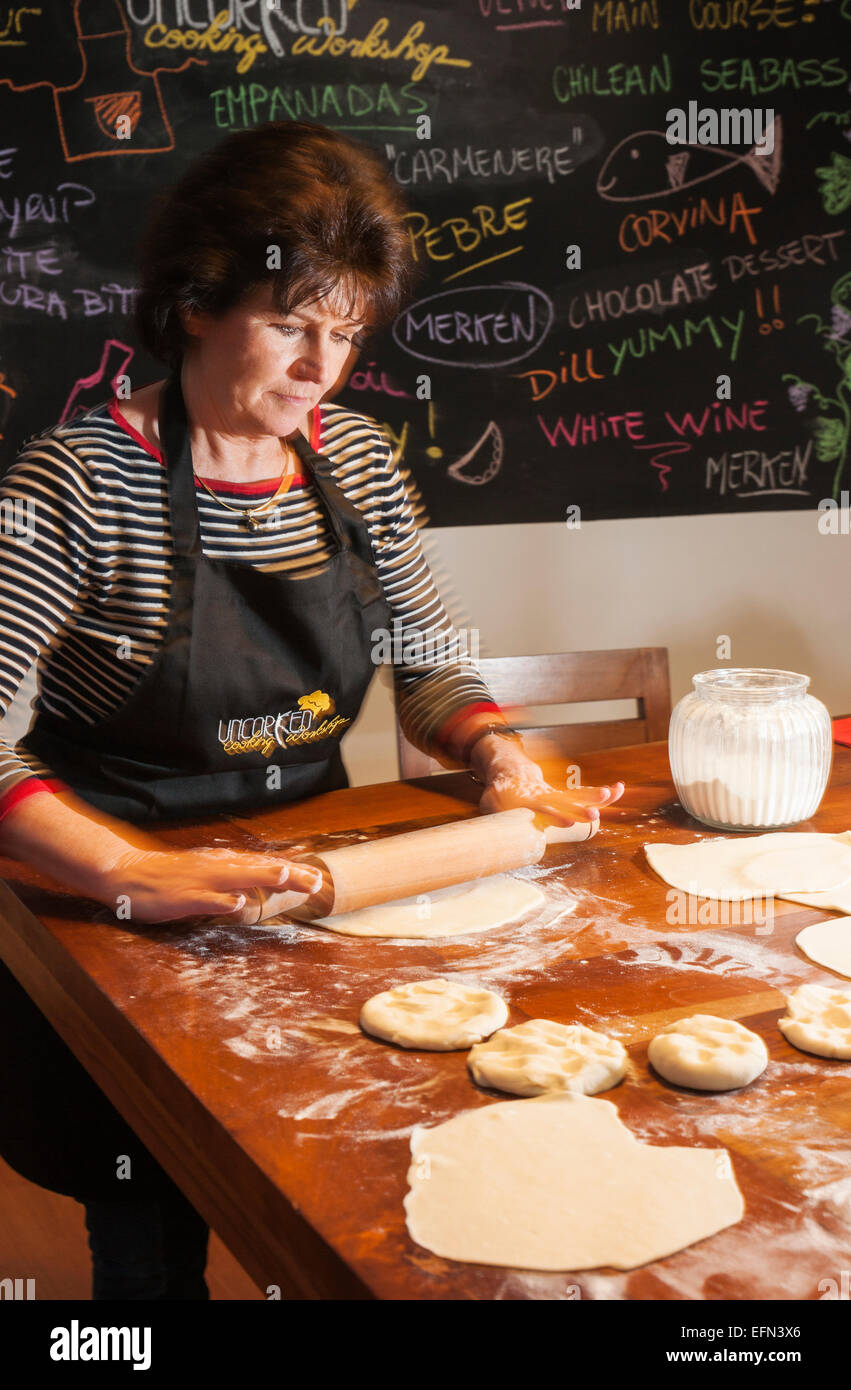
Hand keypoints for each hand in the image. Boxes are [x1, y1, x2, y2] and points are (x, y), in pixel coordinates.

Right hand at [97, 846, 323, 924]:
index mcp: (222, 863)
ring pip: (237, 877)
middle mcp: (216, 867)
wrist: (127, 873)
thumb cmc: (168, 876)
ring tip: (289, 879)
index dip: (292, 870)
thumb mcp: (205, 872)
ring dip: (263, 877)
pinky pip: (205, 899)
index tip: (317, 876)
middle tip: (316, 881)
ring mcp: (200, 881)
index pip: (263, 864)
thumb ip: (233, 877)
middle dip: (289, 874)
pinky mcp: (182, 897)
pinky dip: (222, 901)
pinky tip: (238, 904)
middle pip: (258, 868)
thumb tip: (263, 882)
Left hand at [472, 737, 624, 828]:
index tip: (568, 822)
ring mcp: (556, 795)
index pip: (543, 809)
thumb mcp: (489, 803)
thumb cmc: (499, 794)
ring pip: (578, 795)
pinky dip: (601, 795)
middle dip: (579, 809)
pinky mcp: (563, 796)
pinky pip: (584, 795)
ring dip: (596, 796)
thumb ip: (492, 816)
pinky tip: (618, 790)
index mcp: (528, 801)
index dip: (555, 815)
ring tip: (615, 792)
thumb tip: (490, 833)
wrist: (511, 772)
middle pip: (565, 803)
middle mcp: (546, 796)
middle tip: (593, 815)